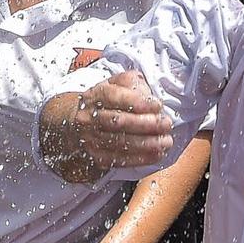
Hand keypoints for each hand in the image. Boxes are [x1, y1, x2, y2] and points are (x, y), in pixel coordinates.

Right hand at [38, 70, 173, 183]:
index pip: (115, 97)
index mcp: (96, 95)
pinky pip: (120, 160)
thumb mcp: (115, 83)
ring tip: (166, 141)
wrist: (77, 121)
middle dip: (147, 124)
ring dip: (147, 144)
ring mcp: (91, 139)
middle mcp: (89, 117)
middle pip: (118, 122)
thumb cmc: (106, 101)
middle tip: (166, 124)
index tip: (158, 105)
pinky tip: (157, 154)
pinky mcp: (97, 156)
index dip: (138, 102)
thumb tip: (147, 93)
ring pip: (120, 143)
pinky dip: (141, 159)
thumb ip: (131, 82)